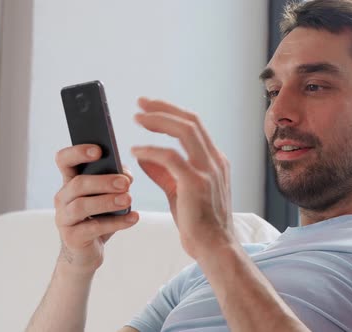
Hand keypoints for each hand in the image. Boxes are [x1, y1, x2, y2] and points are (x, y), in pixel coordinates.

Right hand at [54, 144, 138, 274]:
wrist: (87, 252)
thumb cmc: (99, 217)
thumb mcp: (107, 196)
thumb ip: (115, 180)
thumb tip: (126, 176)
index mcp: (70, 181)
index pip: (64, 160)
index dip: (78, 152)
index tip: (98, 150)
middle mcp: (63, 197)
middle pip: (78, 183)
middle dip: (103, 181)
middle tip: (125, 183)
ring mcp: (64, 218)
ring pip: (82, 206)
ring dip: (107, 201)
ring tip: (129, 200)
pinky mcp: (72, 238)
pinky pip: (93, 228)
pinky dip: (116, 222)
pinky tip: (133, 218)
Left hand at [131, 98, 233, 258]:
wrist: (215, 248)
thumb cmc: (199, 223)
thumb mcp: (179, 192)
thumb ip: (163, 173)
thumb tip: (143, 156)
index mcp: (215, 161)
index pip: (195, 126)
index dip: (171, 113)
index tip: (150, 108)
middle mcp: (215, 161)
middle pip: (190, 122)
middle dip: (164, 108)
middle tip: (140, 103)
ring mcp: (208, 170)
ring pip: (185, 131)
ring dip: (159, 121)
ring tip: (137, 118)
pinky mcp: (196, 183)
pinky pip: (170, 157)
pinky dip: (151, 150)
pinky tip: (136, 151)